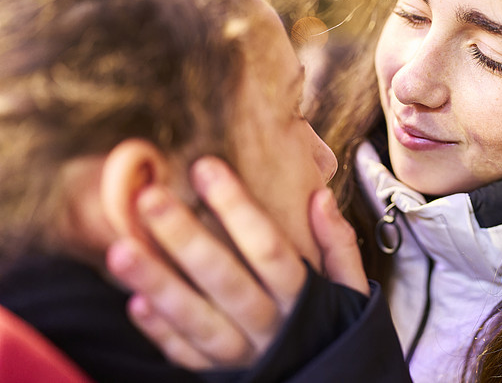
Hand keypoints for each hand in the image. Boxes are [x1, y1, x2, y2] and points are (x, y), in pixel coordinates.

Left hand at [106, 157, 366, 368]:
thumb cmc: (336, 328)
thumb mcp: (353, 288)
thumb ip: (338, 245)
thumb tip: (320, 196)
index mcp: (304, 298)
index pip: (269, 249)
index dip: (236, 208)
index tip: (206, 167)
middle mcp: (272, 327)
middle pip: (226, 279)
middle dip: (186, 238)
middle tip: (150, 198)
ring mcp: (246, 355)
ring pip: (198, 320)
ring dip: (158, 285)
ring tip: (121, 249)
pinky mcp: (225, 377)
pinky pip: (189, 357)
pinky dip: (162, 333)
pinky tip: (135, 303)